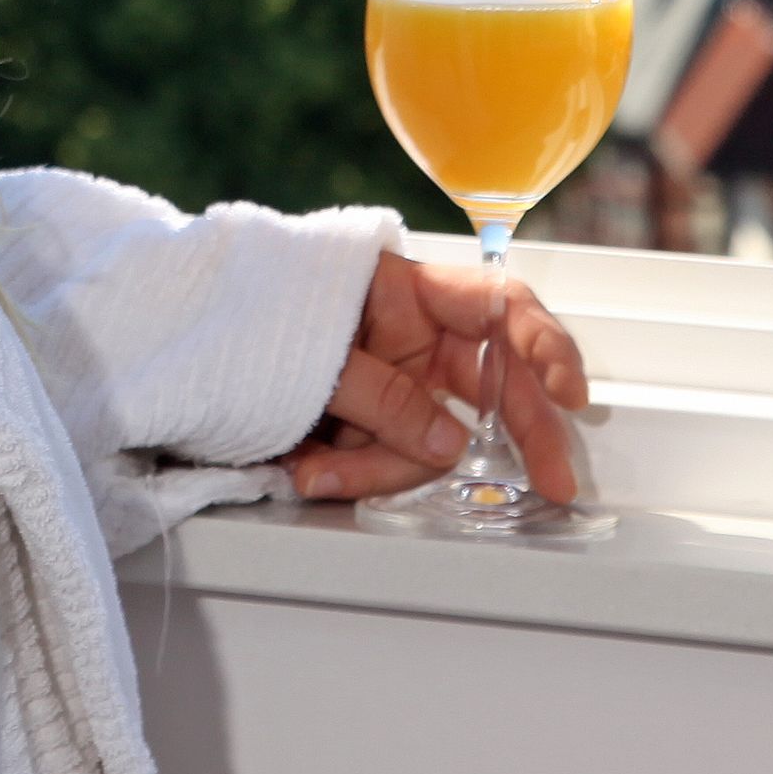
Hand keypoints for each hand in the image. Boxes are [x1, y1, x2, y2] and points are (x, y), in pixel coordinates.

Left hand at [285, 248, 591, 504]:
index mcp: (418, 293)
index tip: (568, 391)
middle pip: (493, 384)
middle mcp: (422, 338)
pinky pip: (390, 458)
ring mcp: (403, 384)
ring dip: (381, 466)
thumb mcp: (323, 349)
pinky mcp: (377, 425)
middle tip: (553, 480)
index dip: (544, 345)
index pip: (501, 307)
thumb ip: (387, 396)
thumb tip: (451, 443)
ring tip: (317, 470)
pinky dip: (353, 472)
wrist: (204, 338)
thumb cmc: (264, 311)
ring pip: (434, 438)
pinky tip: (309, 470)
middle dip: (520, 435)